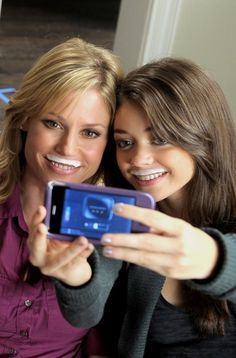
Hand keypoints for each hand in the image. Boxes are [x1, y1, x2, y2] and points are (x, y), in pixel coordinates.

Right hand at [27, 206, 93, 285]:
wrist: (70, 269)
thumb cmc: (61, 247)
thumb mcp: (58, 236)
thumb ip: (59, 225)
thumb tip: (70, 205)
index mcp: (34, 242)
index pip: (33, 228)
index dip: (36, 218)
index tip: (42, 209)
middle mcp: (37, 256)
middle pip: (36, 247)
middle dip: (39, 236)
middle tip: (43, 227)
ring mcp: (50, 267)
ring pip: (59, 259)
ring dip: (72, 249)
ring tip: (83, 240)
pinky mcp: (63, 273)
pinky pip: (74, 263)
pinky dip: (83, 254)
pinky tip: (90, 247)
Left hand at [101, 204, 218, 279]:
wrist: (210, 260)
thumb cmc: (190, 237)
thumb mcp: (178, 226)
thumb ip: (158, 225)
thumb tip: (132, 221)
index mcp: (179, 228)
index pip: (153, 218)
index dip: (134, 213)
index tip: (117, 208)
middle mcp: (178, 245)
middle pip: (145, 242)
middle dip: (122, 240)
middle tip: (105, 237)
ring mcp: (174, 262)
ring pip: (143, 257)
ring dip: (122, 253)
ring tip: (107, 249)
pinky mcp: (169, 274)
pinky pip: (147, 265)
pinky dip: (133, 260)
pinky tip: (121, 255)